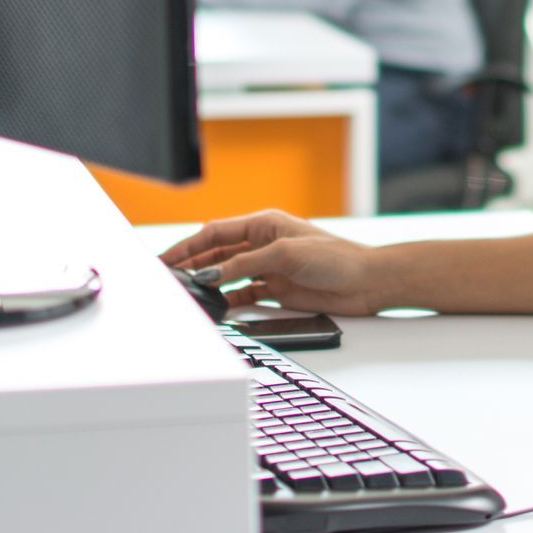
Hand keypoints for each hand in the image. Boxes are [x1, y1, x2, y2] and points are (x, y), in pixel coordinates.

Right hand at [160, 209, 386, 315]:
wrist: (366, 282)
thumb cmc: (335, 257)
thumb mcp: (285, 255)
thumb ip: (244, 265)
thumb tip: (209, 275)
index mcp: (264, 225)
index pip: (216, 232)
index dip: (188, 245)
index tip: (167, 258)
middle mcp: (263, 244)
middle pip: (217, 254)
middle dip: (192, 264)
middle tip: (169, 279)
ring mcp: (269, 267)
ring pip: (227, 274)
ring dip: (208, 283)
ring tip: (186, 294)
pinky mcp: (276, 289)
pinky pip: (244, 294)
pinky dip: (228, 300)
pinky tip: (216, 307)